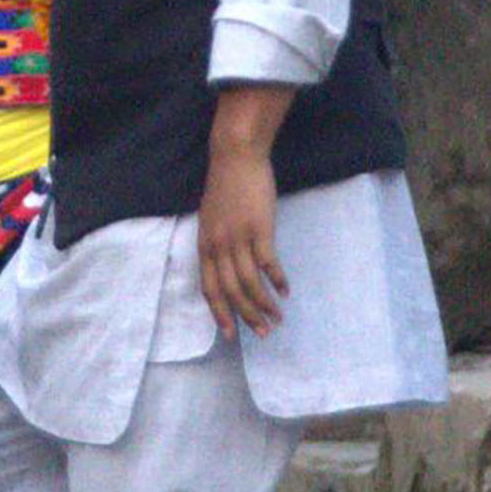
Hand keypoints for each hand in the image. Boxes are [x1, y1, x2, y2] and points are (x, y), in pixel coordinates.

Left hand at [197, 139, 289, 337]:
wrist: (236, 156)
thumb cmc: (225, 185)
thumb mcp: (211, 218)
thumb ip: (216, 242)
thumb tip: (226, 265)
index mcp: (204, 244)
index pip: (209, 288)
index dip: (220, 313)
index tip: (230, 334)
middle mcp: (218, 246)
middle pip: (231, 292)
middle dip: (247, 317)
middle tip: (263, 334)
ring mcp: (238, 239)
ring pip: (249, 283)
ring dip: (264, 305)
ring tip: (277, 318)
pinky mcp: (259, 229)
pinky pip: (268, 264)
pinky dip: (277, 280)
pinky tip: (286, 291)